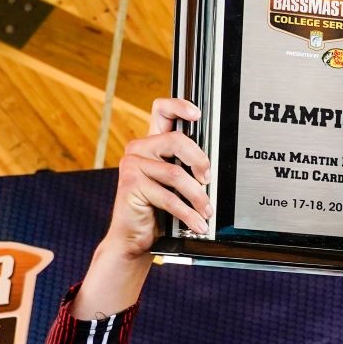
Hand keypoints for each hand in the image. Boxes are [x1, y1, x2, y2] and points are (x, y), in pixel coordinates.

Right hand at [105, 98, 211, 261]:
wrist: (135, 237)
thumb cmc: (157, 211)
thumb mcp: (176, 186)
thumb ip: (187, 169)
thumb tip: (212, 168)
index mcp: (152, 144)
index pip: (162, 111)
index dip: (179, 106)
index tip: (198, 114)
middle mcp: (140, 149)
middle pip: (177, 140)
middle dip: (200, 161)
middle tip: (208, 181)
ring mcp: (132, 165)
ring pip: (176, 173)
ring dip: (197, 196)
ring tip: (206, 212)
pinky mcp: (130, 184)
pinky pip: (168, 196)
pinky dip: (187, 213)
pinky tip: (197, 223)